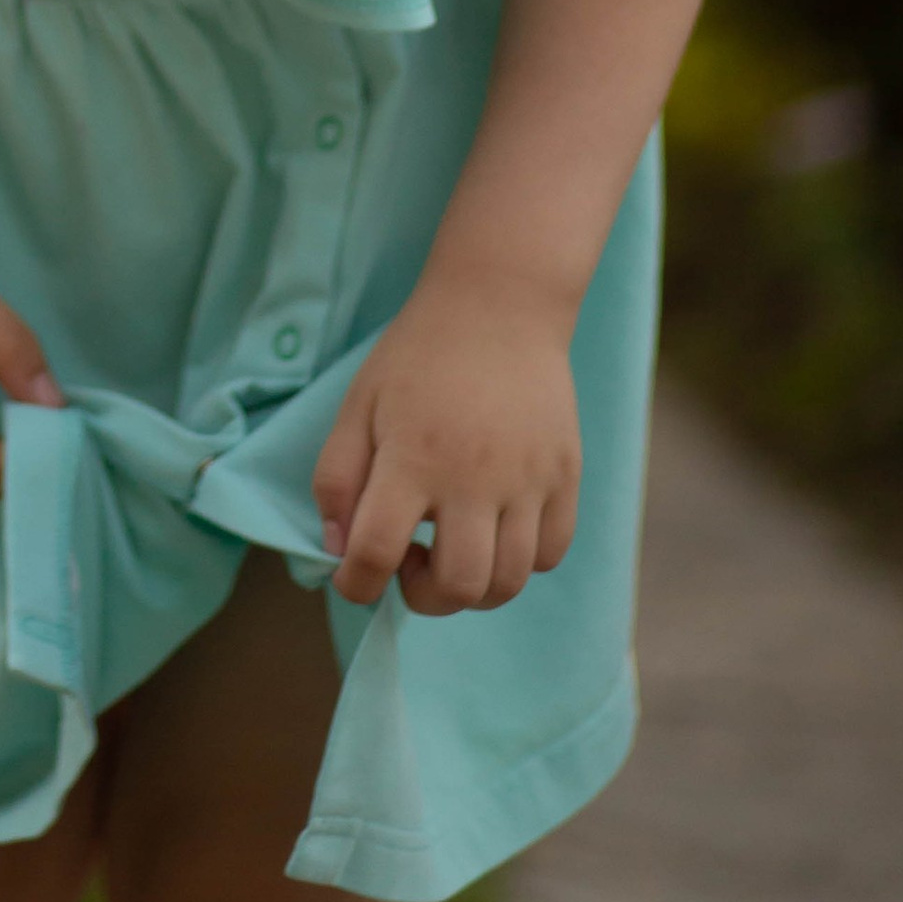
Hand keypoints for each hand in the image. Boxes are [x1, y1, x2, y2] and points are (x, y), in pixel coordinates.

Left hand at [312, 272, 581, 615]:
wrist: (498, 305)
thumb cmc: (418, 356)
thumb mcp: (358, 405)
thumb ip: (337, 478)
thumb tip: (338, 550)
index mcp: (413, 458)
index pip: (376, 553)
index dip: (356, 584)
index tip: (355, 579)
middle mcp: (474, 478)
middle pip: (456, 587)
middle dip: (422, 596)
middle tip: (410, 560)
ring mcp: (528, 481)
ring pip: (508, 583)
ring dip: (472, 587)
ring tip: (451, 547)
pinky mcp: (565, 477)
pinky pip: (550, 554)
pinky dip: (521, 561)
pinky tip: (496, 529)